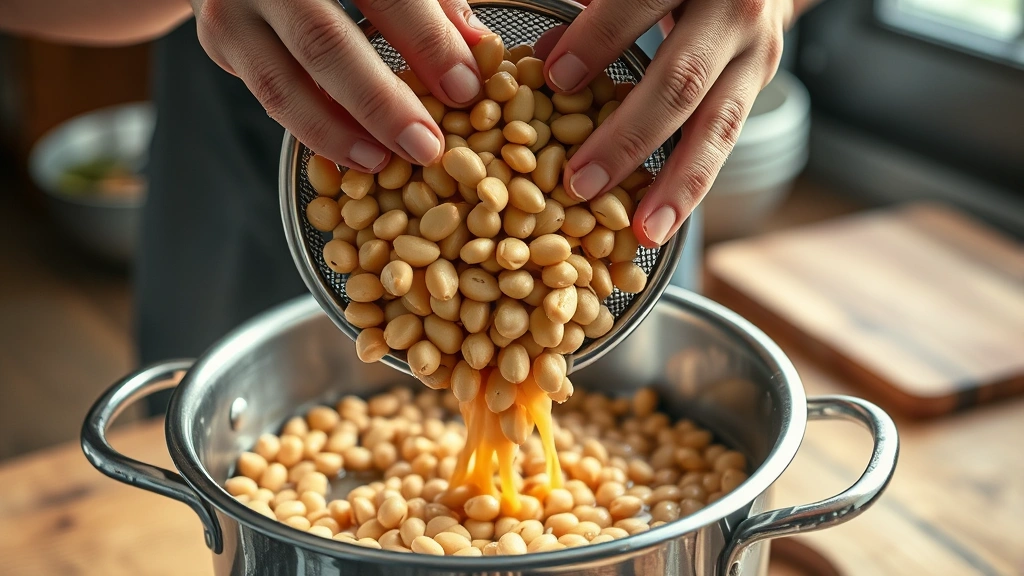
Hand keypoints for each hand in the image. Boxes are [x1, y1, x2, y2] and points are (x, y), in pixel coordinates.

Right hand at [191, 0, 490, 171]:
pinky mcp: (217, 37)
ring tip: (382, 162)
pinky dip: (311, 129)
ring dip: (338, 132)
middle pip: (325, 42)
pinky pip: (267, 95)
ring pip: (282, 82)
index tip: (466, 89)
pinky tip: (349, 152)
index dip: (427, 41)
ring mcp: (232, 5)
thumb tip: (482, 51)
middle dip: (381, 102)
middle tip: (426, 147)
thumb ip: (433, 4)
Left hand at [541, 0, 796, 246]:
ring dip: (677, 183)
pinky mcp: (759, 82)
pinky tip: (664, 222)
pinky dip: (691, 184)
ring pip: (718, 125)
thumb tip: (538, 60)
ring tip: (647, 231)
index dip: (598, 38)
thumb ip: (592, 11)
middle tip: (582, 183)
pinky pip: (725, 140)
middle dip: (629, 136)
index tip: (554, 78)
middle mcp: (732, 11)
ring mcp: (756, 51)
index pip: (641, 3)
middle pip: (681, 80)